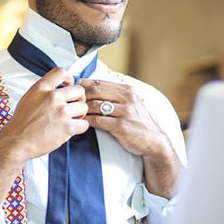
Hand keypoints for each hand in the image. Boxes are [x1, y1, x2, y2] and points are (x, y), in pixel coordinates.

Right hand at [0, 67, 89, 203]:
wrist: (16, 141)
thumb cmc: (21, 123)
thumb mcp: (29, 98)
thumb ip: (43, 91)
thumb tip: (58, 89)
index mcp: (41, 88)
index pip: (61, 72)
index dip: (69, 78)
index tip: (69, 85)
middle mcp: (52, 97)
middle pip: (79, 90)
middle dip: (79, 98)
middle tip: (74, 106)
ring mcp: (60, 112)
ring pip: (83, 107)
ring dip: (80, 114)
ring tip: (72, 119)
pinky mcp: (67, 127)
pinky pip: (84, 124)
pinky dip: (80, 127)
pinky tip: (72, 129)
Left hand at [79, 79, 180, 198]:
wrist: (154, 141)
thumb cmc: (137, 123)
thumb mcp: (130, 104)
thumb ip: (114, 96)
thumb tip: (91, 88)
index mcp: (127, 90)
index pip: (100, 82)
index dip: (83, 85)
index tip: (73, 90)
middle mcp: (127, 98)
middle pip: (96, 91)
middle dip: (80, 95)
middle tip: (69, 102)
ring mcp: (125, 111)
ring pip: (96, 105)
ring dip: (82, 109)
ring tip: (73, 113)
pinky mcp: (122, 126)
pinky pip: (99, 120)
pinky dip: (88, 121)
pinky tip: (82, 123)